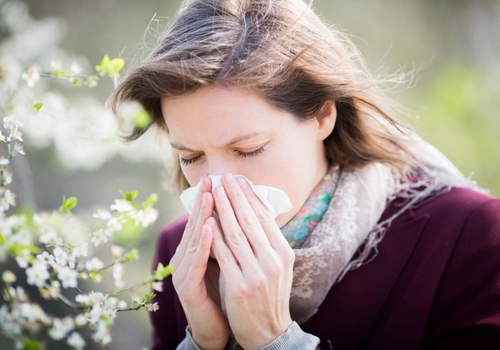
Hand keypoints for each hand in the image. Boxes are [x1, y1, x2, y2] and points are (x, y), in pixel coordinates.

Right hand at [170, 176, 228, 349]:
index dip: (210, 198)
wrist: (216, 328)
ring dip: (202, 215)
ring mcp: (182, 271)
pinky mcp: (185, 286)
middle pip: (196, 223)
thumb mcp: (228, 261)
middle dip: (204, 200)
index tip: (220, 178)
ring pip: (194, 239)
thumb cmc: (224, 292)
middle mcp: (185, 257)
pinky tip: (209, 228)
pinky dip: (203, 243)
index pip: (204, 219)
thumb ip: (229, 240)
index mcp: (195, 250)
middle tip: (211, 178)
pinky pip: (196, 261)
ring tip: (210, 195)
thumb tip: (242, 214)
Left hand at [210, 173, 294, 349]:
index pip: (265, 218)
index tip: (239, 180)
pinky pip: (223, 255)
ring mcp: (257, 273)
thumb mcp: (277, 266)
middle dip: (235, 196)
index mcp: (284, 253)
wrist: (268, 332)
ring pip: (236, 234)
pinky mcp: (239, 286)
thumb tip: (255, 211)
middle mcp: (273, 260)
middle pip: (251, 221)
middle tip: (224, 177)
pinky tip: (206, 222)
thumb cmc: (269, 295)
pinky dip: (214, 236)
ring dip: (222, 210)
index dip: (250, 197)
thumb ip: (268, 242)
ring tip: (213, 192)